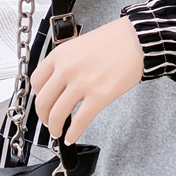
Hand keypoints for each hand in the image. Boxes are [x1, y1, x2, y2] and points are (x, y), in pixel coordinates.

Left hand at [30, 16, 144, 144]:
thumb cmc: (116, 39)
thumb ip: (68, 62)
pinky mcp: (99, 96)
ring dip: (54, 127)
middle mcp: (67, 69)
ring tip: (58, 131)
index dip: (37, 96)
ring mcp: (82, 84)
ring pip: (57, 114)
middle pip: (43, 101)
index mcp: (61, 54)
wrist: (139, 39)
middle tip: (48, 121)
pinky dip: (72, 133)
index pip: (36, 81)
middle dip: (43, 116)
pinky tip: (71, 137)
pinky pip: (79, 121)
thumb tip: (62, 83)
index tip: (43, 102)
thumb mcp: (81, 44)